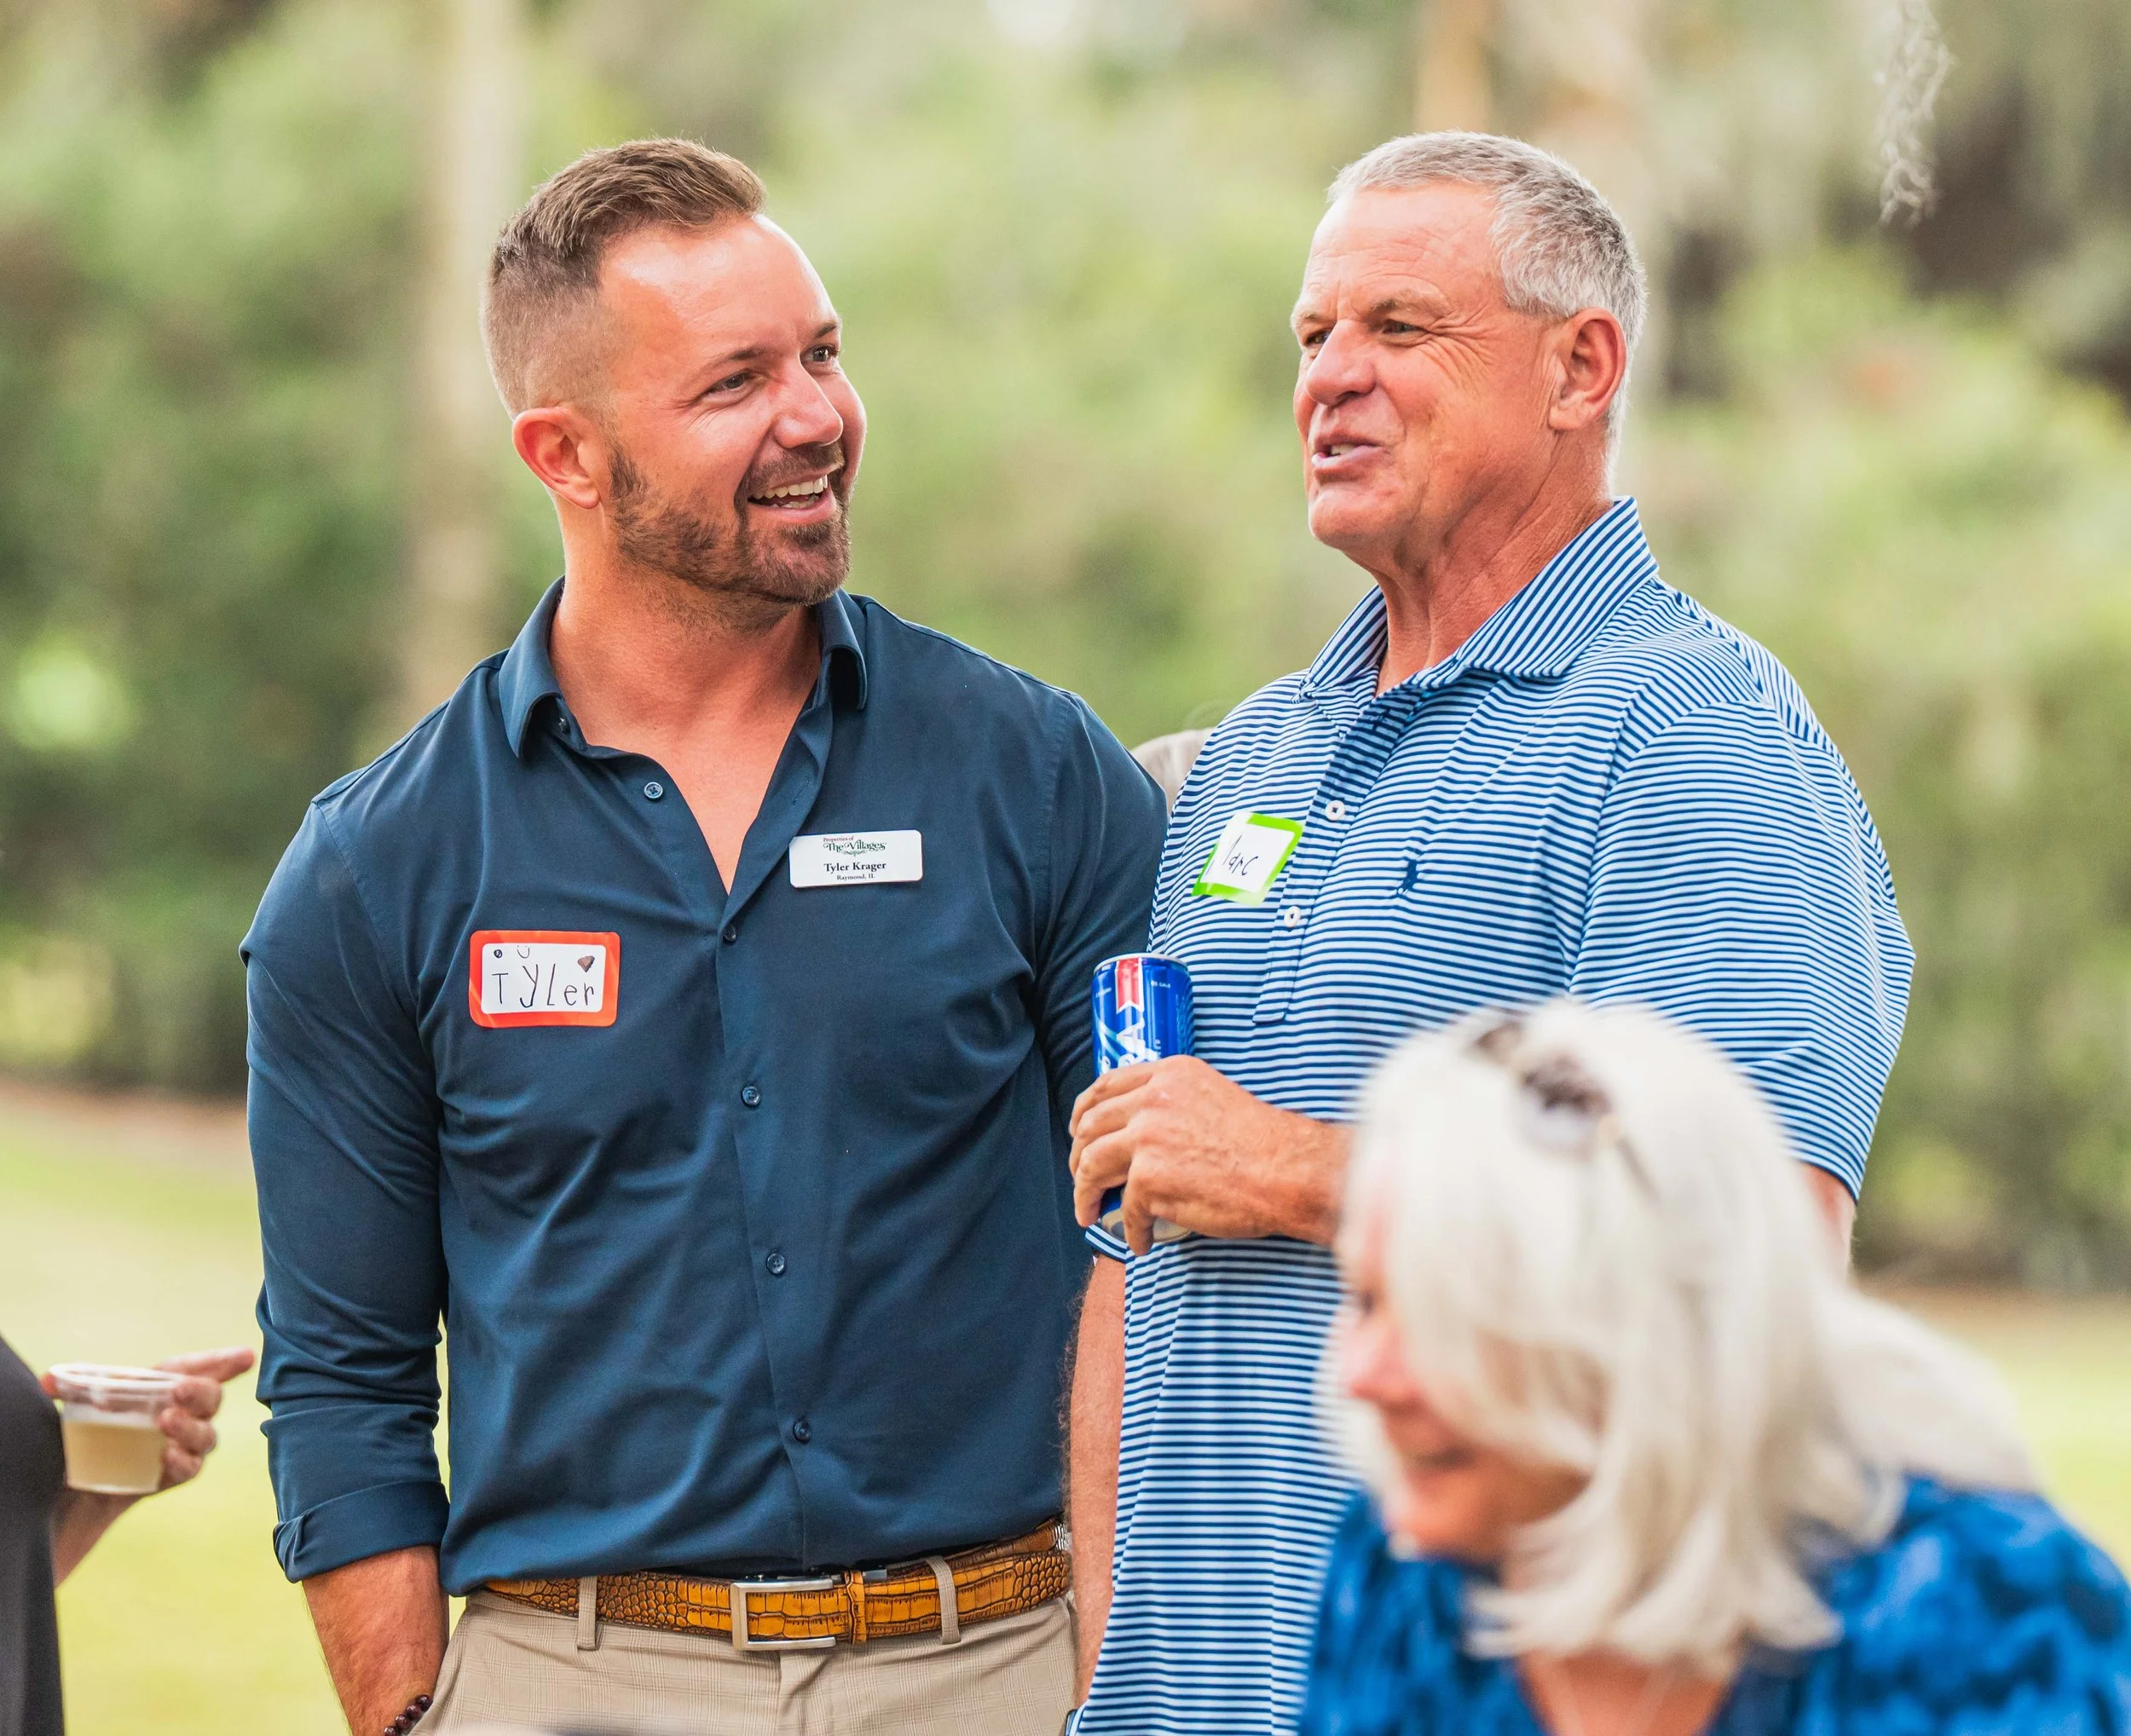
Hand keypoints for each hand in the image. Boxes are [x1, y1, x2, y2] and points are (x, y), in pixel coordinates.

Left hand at [43, 1344, 255, 1582]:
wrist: (80, 1481)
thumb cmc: (93, 1428)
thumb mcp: (83, 1403)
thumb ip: (72, 1388)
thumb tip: (49, 1380)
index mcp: (169, 1385)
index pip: (202, 1367)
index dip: (225, 1361)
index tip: (246, 1356)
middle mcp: (186, 1412)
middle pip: (210, 1398)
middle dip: (200, 1391)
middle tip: (178, 1390)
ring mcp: (183, 1444)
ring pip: (205, 1434)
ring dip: (190, 1426)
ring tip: (166, 1422)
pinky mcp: (175, 1474)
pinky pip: (190, 1467)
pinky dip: (183, 1461)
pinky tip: (168, 1456)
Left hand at [1067, 1057, 1348, 1253]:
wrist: (1288, 1171)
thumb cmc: (1261, 1143)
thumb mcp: (1211, 1097)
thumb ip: (1172, 1102)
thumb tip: (1138, 1129)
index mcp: (1169, 1076)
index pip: (1106, 1086)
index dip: (1084, 1112)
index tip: (1077, 1131)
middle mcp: (1152, 1100)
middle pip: (1091, 1128)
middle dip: (1078, 1158)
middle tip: (1082, 1180)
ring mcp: (1148, 1138)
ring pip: (1093, 1166)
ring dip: (1086, 1195)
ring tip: (1091, 1214)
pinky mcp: (1150, 1178)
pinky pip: (1125, 1209)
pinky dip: (1129, 1230)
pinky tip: (1141, 1241)